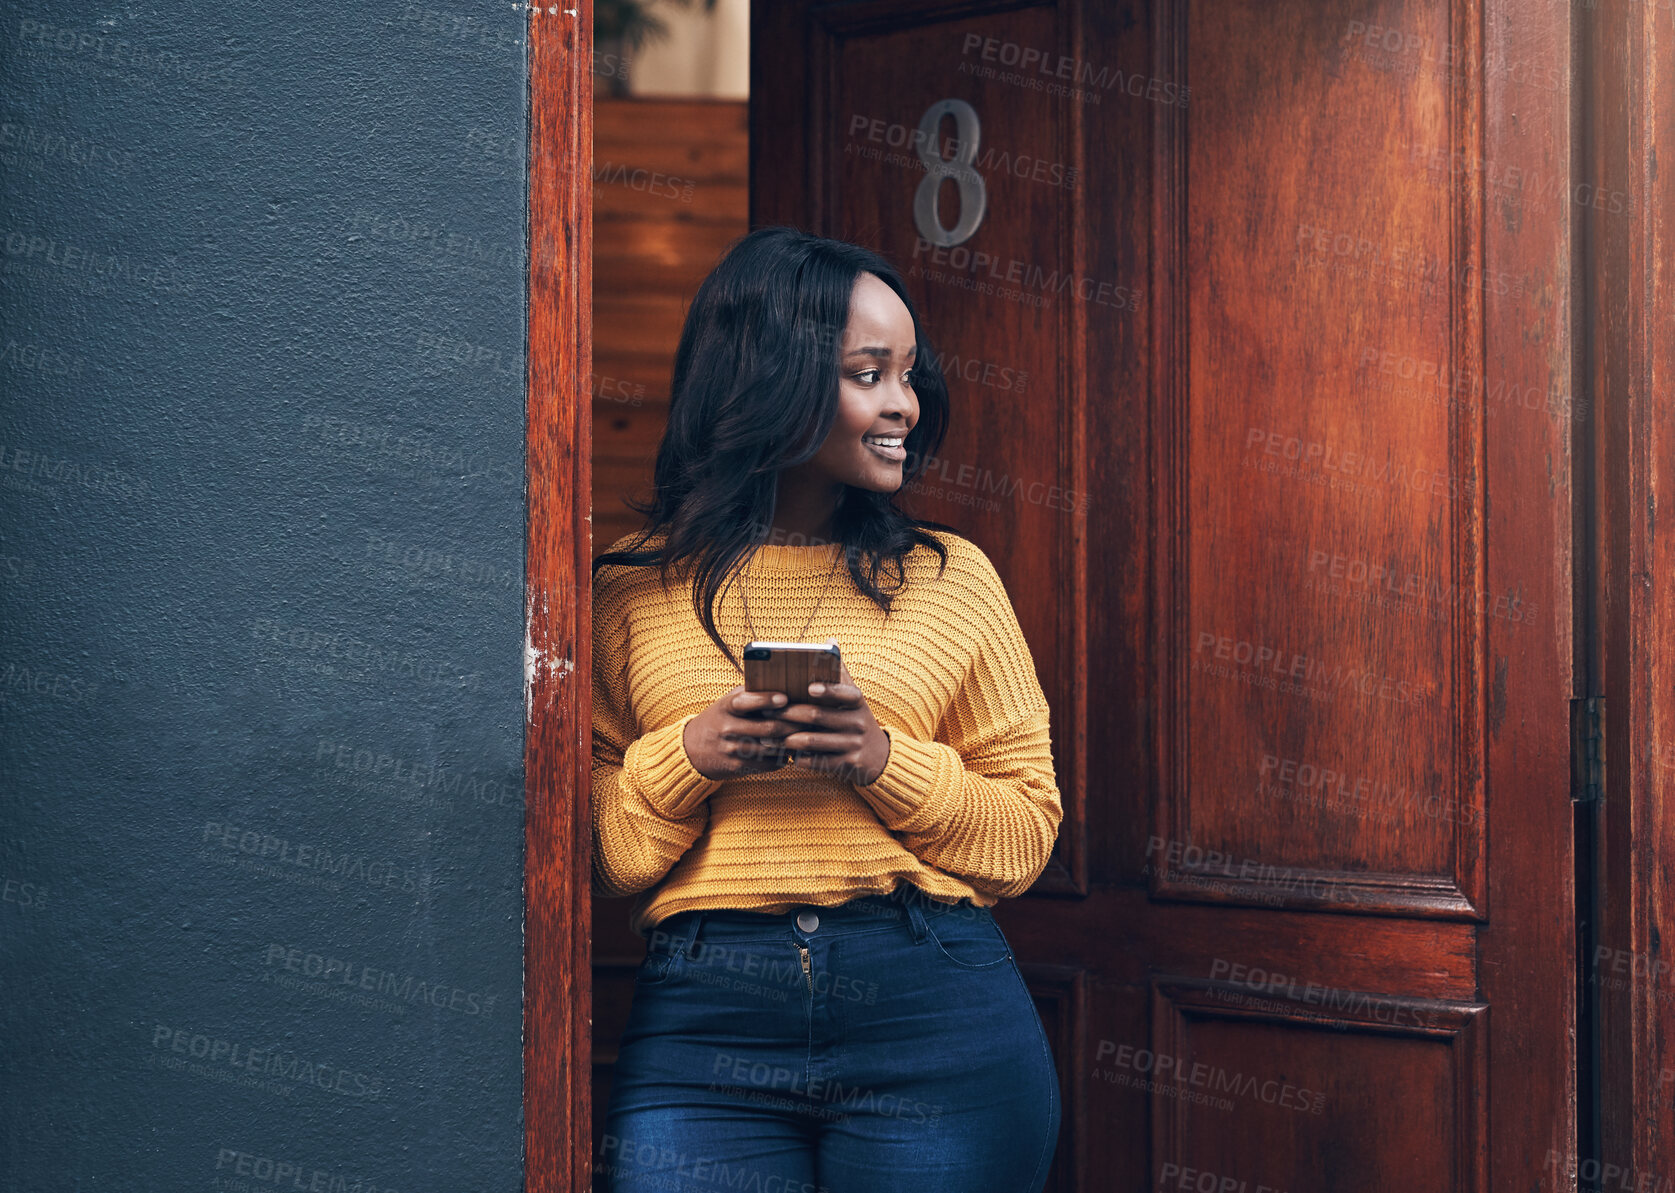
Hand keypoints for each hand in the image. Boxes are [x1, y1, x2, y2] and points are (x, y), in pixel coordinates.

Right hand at [682, 685, 801, 780]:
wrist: (692, 749)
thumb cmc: (720, 718)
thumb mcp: (729, 702)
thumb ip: (751, 694)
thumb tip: (785, 683)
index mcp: (726, 707)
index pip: (745, 701)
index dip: (766, 700)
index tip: (785, 698)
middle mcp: (728, 728)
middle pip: (768, 728)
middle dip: (793, 723)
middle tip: (812, 718)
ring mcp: (733, 750)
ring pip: (772, 747)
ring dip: (792, 741)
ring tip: (809, 734)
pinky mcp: (738, 767)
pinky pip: (768, 763)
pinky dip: (784, 757)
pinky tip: (793, 750)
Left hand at [776, 660, 891, 786]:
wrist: (878, 755)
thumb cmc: (855, 719)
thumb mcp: (853, 697)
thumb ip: (839, 672)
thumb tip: (830, 641)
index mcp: (857, 702)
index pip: (845, 692)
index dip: (828, 690)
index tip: (809, 687)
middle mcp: (857, 722)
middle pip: (819, 716)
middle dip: (789, 714)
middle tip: (767, 712)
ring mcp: (853, 744)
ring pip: (814, 741)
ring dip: (788, 739)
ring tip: (768, 737)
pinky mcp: (847, 764)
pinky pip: (818, 762)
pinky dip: (799, 758)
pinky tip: (784, 755)